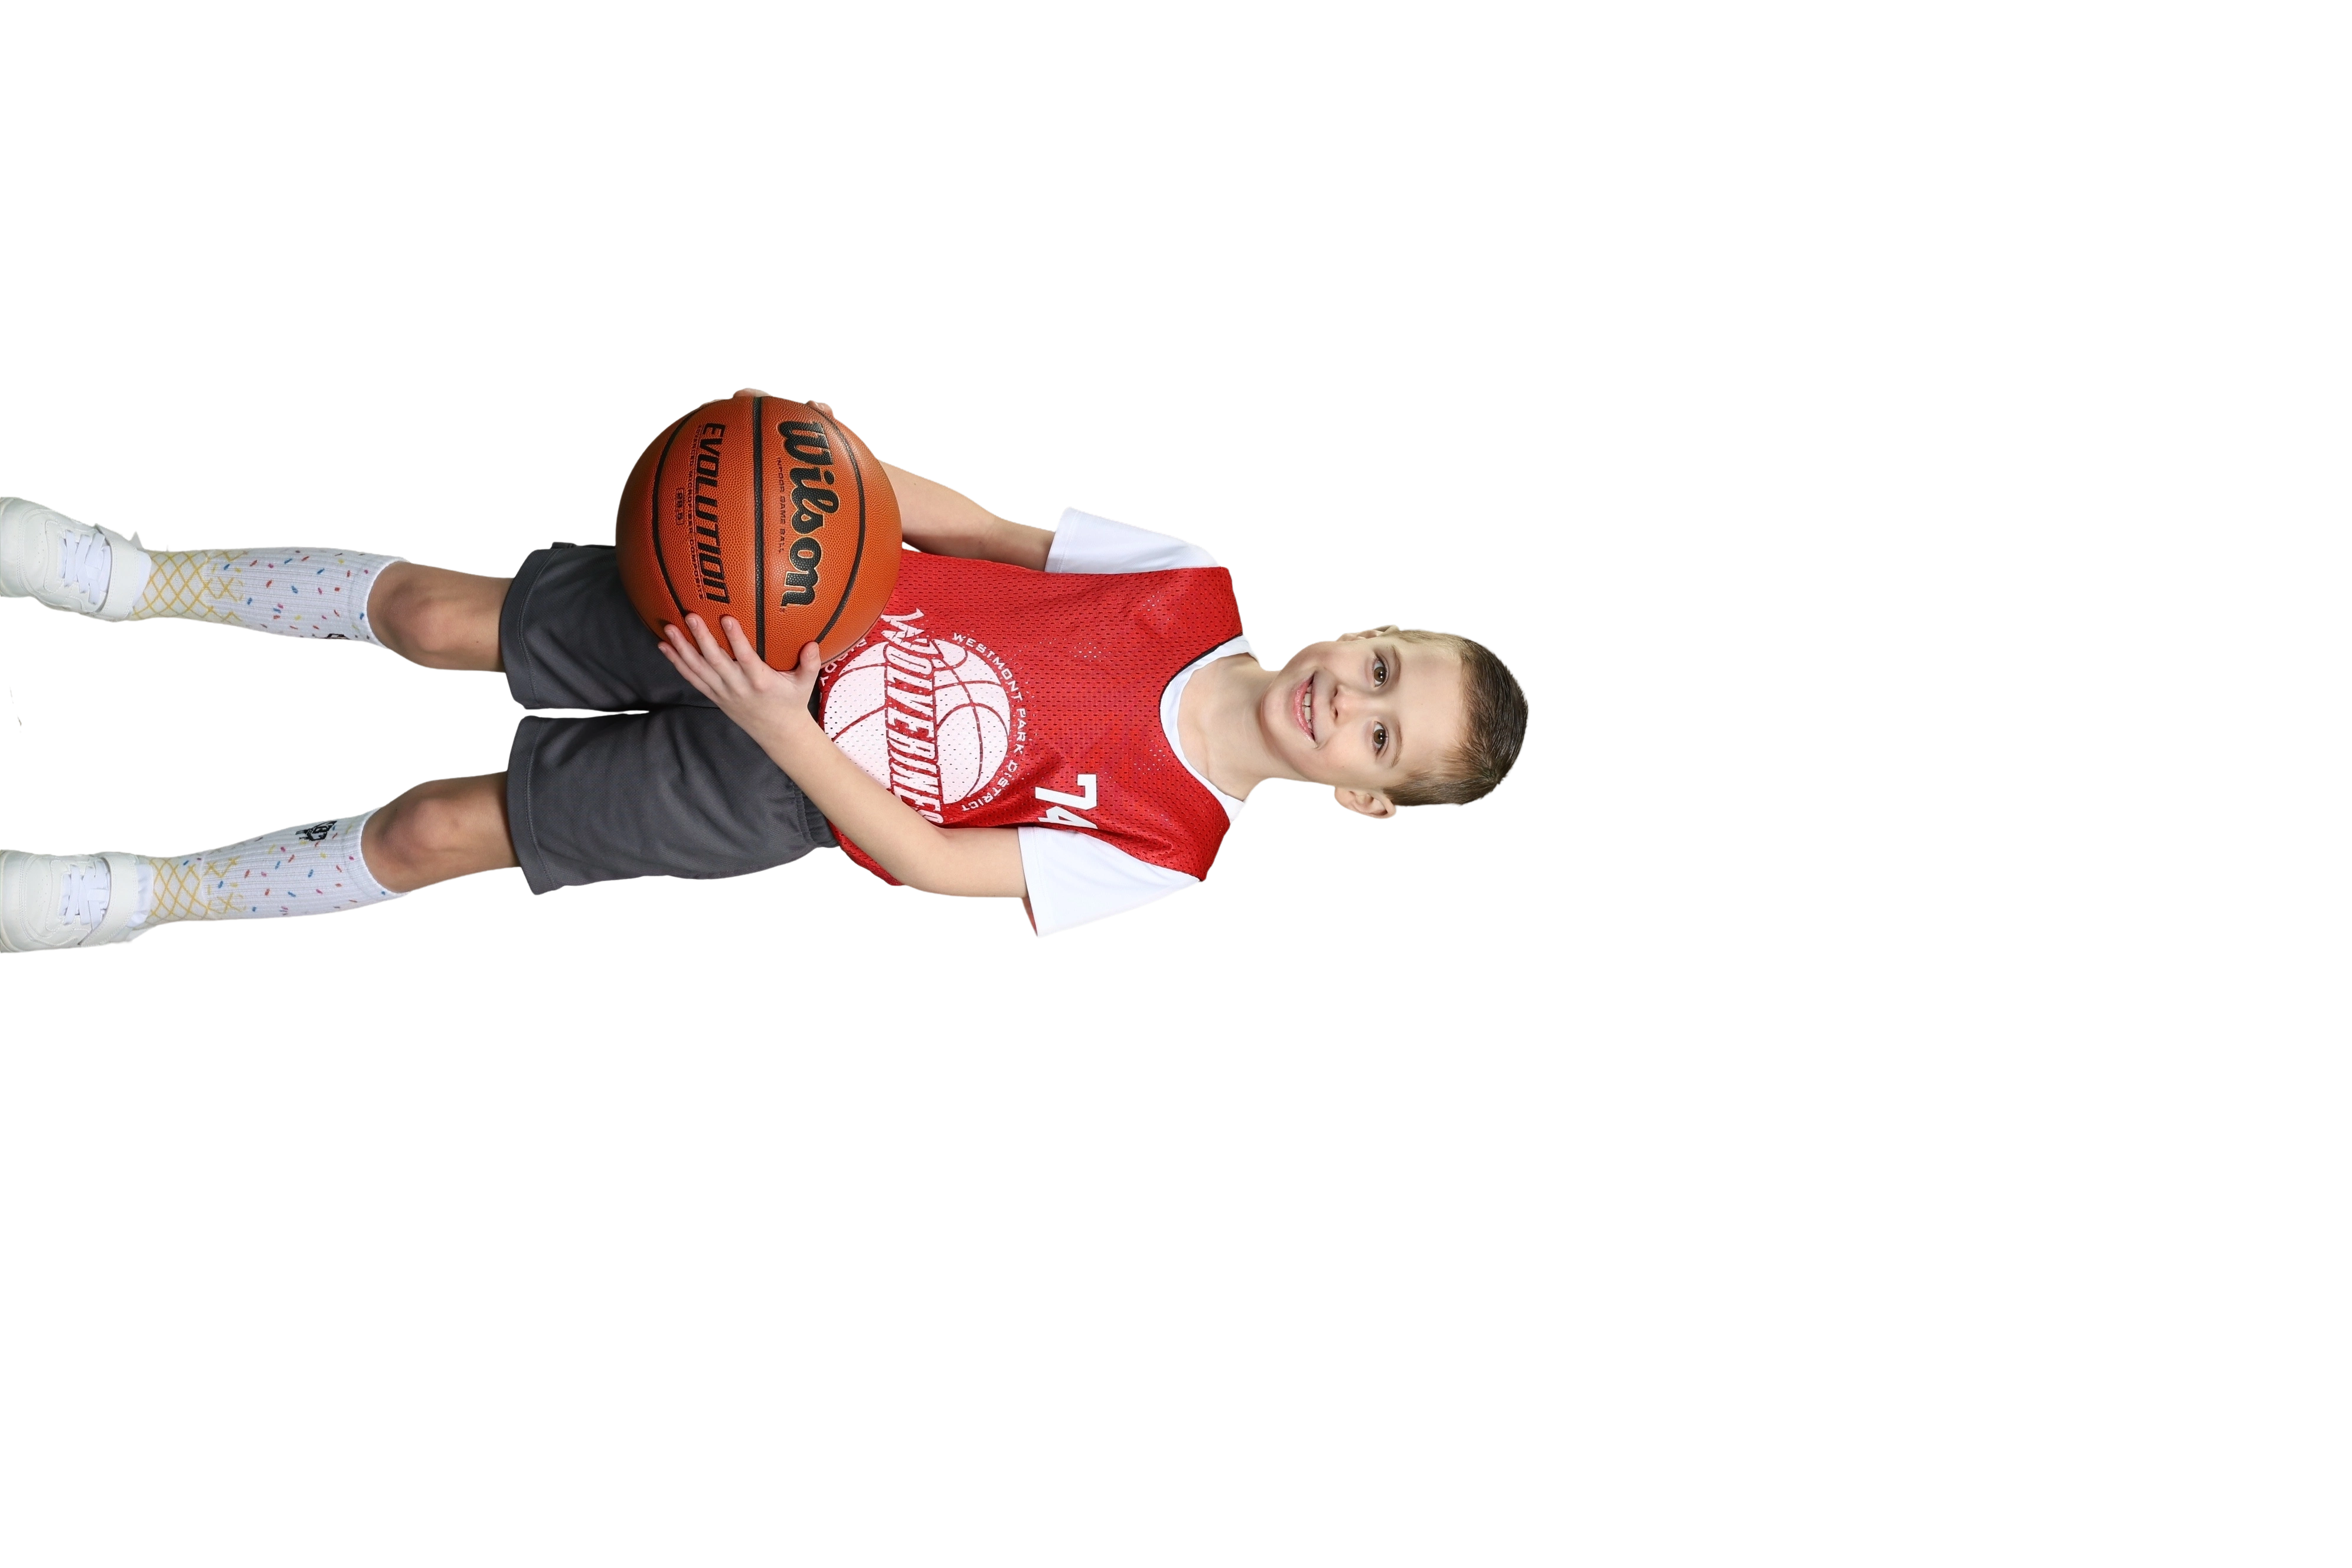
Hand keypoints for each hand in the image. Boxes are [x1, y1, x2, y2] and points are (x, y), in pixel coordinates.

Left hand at [656, 614, 821, 740]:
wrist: (776, 732)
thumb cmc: (791, 703)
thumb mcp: (805, 684)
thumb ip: (810, 663)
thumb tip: (813, 643)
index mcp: (760, 681)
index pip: (745, 657)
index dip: (735, 639)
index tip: (727, 618)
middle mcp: (737, 687)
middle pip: (715, 661)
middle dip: (701, 638)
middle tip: (689, 616)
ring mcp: (722, 692)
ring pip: (698, 668)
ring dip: (682, 648)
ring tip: (668, 628)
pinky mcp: (713, 695)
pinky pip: (691, 677)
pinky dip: (677, 662)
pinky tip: (664, 646)